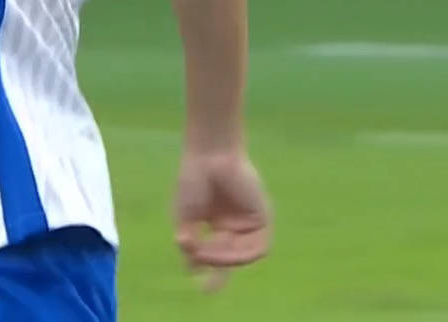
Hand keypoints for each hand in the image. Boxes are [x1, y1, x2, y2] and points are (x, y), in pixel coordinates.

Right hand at [173, 148, 270, 291]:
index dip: (213, 274)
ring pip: (244, 255)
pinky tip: (228, 249)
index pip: (218, 255)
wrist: (207, 156)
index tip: (205, 289)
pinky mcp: (262, 217)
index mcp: (217, 224)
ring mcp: (249, 222)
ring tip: (208, 252)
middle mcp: (234, 225)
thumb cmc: (193, 181)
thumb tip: (191, 269)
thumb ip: (190, 242)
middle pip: (230, 258)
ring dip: (226, 259)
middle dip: (214, 264)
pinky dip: (244, 254)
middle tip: (199, 260)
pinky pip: (260, 247)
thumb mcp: (185, 217)